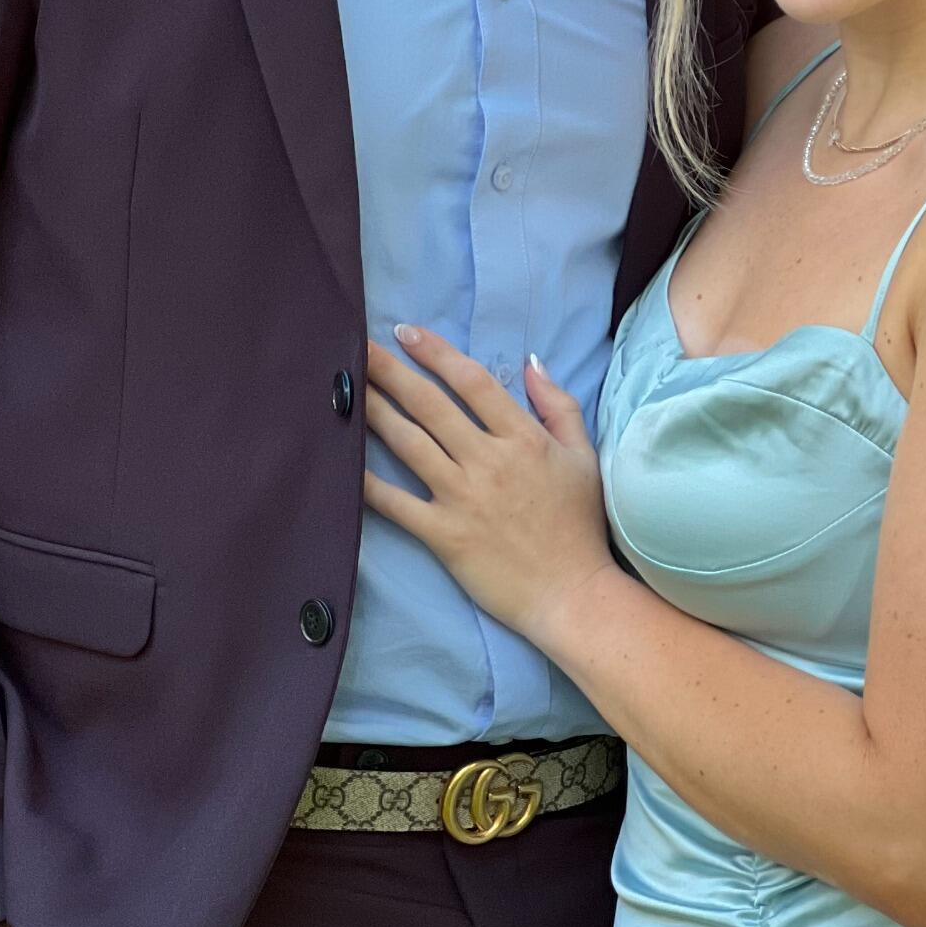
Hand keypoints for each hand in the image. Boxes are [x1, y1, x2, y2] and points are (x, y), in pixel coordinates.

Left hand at [364, 331, 616, 649]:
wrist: (572, 593)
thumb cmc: (580, 525)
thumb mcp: (583, 456)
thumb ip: (557, 405)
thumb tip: (530, 362)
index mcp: (522, 438)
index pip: (471, 382)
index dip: (436, 352)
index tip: (407, 333)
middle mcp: (487, 461)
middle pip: (429, 405)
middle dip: (390, 372)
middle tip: (358, 348)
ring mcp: (462, 497)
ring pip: (408, 444)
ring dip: (374, 412)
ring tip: (348, 389)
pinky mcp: (443, 535)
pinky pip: (396, 504)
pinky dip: (367, 482)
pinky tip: (342, 459)